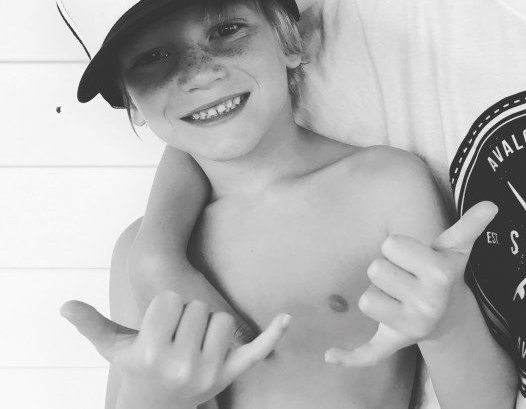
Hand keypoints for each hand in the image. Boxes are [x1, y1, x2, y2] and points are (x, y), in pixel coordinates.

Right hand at [61, 291, 289, 406]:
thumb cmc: (135, 367)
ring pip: (219, 318)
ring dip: (208, 322)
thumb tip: (64, 305)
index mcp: (152, 353)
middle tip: (175, 336)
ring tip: (191, 341)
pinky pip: (255, 350)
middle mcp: (181, 365)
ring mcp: (208, 371)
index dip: (164, 307)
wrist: (157, 406)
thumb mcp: (114, 347)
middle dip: (185, 314)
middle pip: (195, 308)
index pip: (170, 302)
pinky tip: (286, 317)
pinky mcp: (229, 375)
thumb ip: (91, 324)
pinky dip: (273, 334)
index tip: (158, 324)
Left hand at [324, 201, 497, 367]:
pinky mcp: (393, 345)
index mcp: (439, 274)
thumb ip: (470, 224)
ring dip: (377, 293)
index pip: (390, 244)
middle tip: (406, 277)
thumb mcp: (456, 248)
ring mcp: (409, 327)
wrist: (448, 317)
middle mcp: (427, 303)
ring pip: (366, 299)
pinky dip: (347, 357)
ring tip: (398, 295)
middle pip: (375, 269)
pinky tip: (330, 354)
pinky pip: (366, 353)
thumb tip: (492, 204)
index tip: (416, 258)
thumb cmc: (445, 272)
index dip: (398, 247)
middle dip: (387, 269)